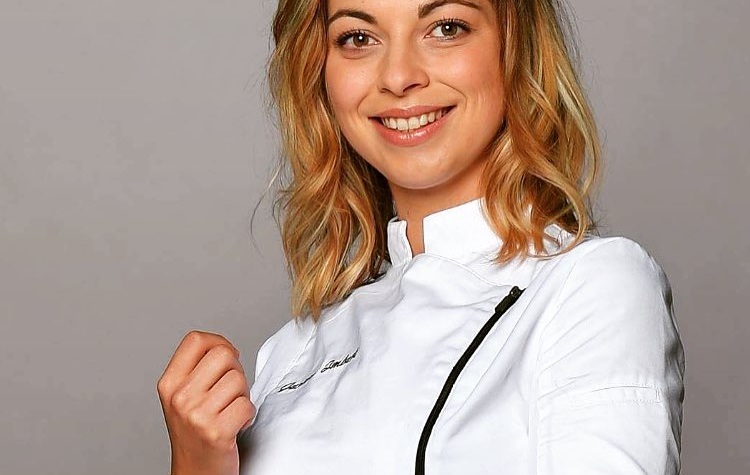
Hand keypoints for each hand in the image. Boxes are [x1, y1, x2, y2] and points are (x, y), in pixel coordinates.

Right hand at [157, 331, 255, 474]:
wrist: (196, 473)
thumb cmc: (195, 434)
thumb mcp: (183, 397)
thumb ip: (197, 369)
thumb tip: (226, 347)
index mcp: (169, 383)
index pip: (196, 340)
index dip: (218, 341)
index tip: (227, 356)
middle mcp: (179, 397)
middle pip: (223, 354)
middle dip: (235, 369)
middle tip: (229, 390)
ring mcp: (196, 415)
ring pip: (238, 379)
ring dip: (243, 395)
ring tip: (230, 410)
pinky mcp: (216, 432)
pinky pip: (247, 405)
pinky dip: (248, 415)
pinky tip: (235, 425)